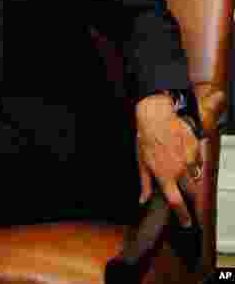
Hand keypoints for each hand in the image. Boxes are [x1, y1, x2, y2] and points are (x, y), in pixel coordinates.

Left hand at [135, 92, 202, 226]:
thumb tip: (143, 199)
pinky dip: (193, 162)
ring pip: (196, 177)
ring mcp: (190, 161)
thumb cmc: (146, 138)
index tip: (187, 223)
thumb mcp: (141, 163)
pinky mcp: (197, 151)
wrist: (157, 117)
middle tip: (186, 197)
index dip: (184, 216)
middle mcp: (179, 171)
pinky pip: (198, 162)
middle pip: (192, 193)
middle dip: (191, 199)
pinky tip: (182, 153)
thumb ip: (144, 183)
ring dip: (191, 178)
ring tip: (179, 168)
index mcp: (164, 176)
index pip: (177, 203)